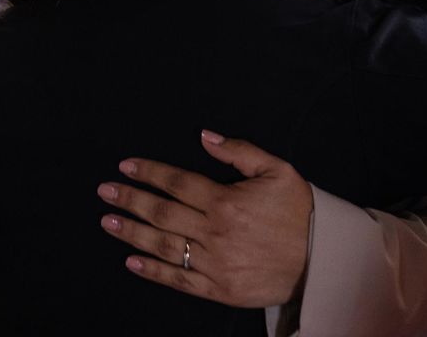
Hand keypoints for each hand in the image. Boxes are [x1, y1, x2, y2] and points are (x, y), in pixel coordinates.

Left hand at [98, 131, 311, 307]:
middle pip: (162, 212)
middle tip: (105, 191)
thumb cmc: (299, 212)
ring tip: (109, 222)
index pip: (177, 182)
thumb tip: (205, 137)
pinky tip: (132, 261)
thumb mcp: (278, 170)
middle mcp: (215, 232)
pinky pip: (178, 279)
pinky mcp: (218, 289)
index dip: (148, 172)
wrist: (321, 260)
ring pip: (163, 246)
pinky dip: (152, 271)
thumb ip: (239, 152)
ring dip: (132, 233)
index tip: (126, 166)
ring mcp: (214, 263)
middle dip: (130, 199)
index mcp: (226, 201)